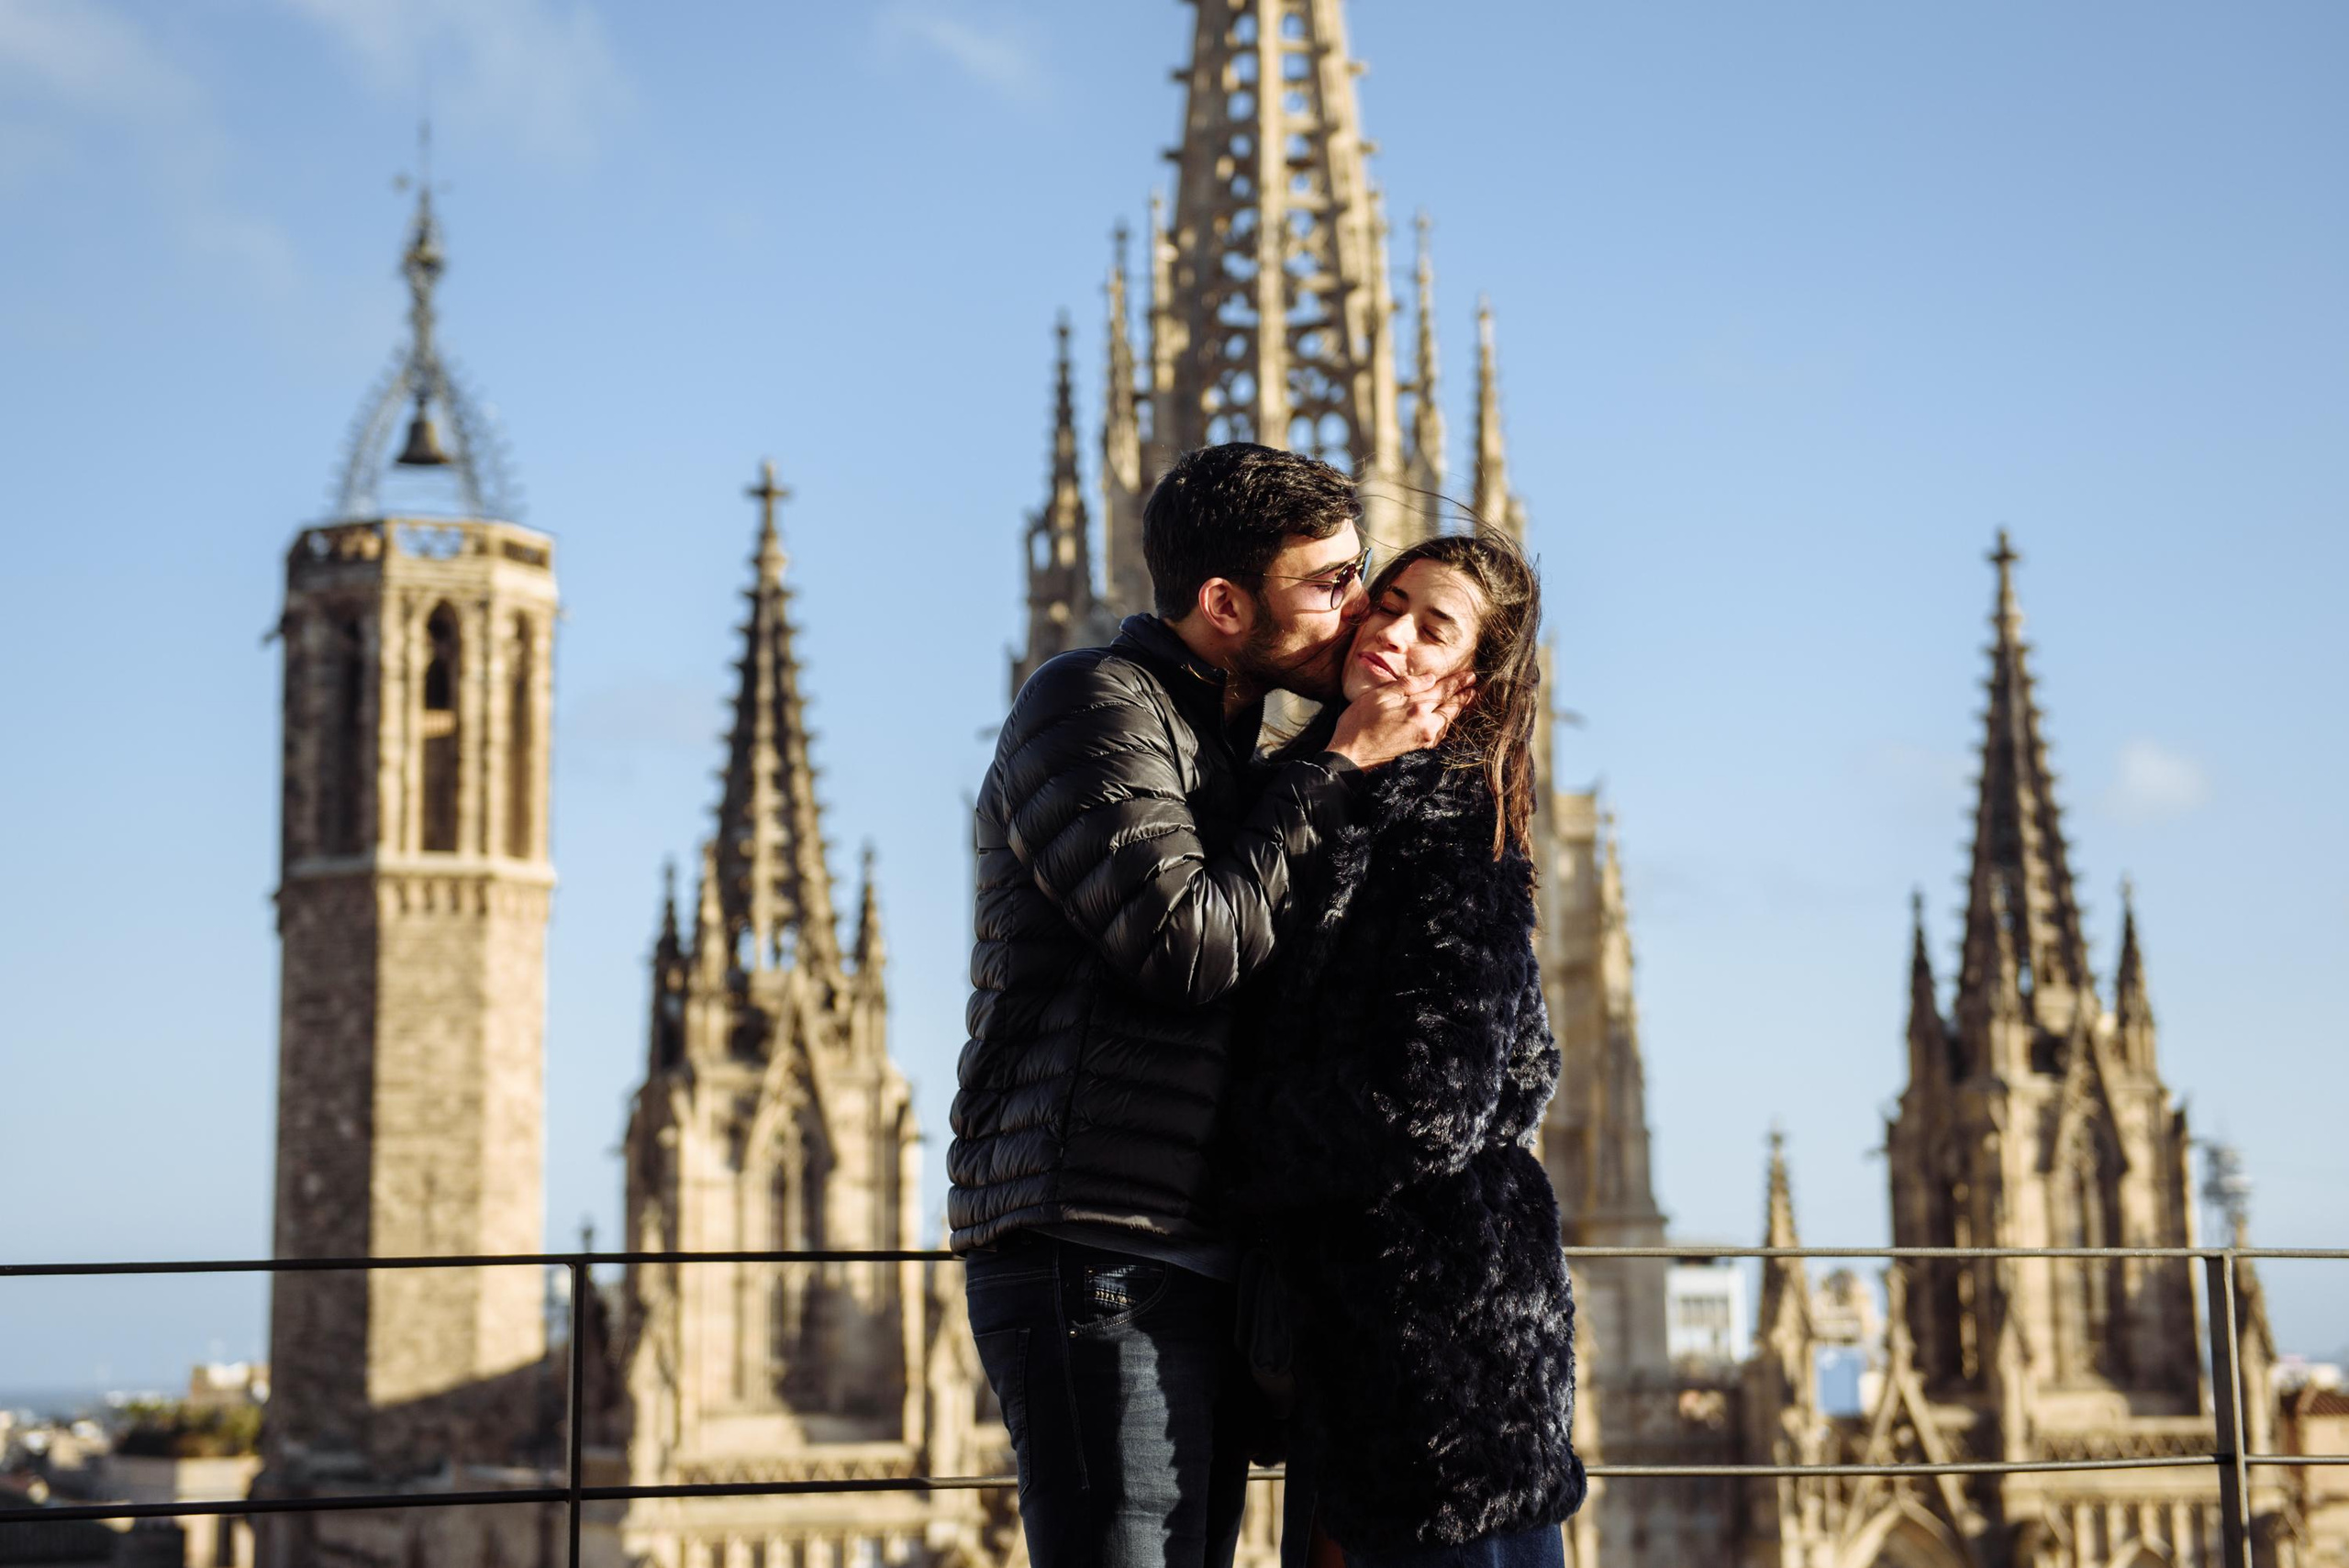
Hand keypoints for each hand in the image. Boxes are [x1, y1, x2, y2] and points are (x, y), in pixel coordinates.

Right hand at [1326, 670, 1475, 769]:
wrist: (1351, 758)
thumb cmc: (1358, 724)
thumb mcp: (1379, 696)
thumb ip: (1406, 685)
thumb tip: (1430, 677)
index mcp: (1417, 707)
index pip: (1443, 690)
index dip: (1458, 682)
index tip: (1470, 675)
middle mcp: (1426, 725)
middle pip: (1451, 707)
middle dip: (1464, 696)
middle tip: (1475, 688)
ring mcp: (1425, 741)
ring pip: (1448, 722)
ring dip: (1458, 710)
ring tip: (1466, 702)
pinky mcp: (1419, 752)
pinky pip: (1440, 735)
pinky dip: (1447, 725)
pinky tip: (1448, 722)